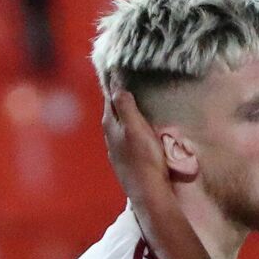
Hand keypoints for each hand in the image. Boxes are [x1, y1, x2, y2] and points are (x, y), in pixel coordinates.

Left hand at [102, 86, 180, 225]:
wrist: (148, 192)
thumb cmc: (144, 159)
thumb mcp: (136, 128)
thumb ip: (126, 107)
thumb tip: (116, 86)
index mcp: (111, 123)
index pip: (110, 95)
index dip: (115, 81)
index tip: (118, 66)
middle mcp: (110, 134)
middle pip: (113, 108)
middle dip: (118, 94)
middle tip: (126, 78)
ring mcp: (117, 148)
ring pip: (119, 123)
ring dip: (125, 111)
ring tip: (133, 100)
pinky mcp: (126, 159)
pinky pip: (126, 135)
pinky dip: (130, 126)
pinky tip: (137, 128)